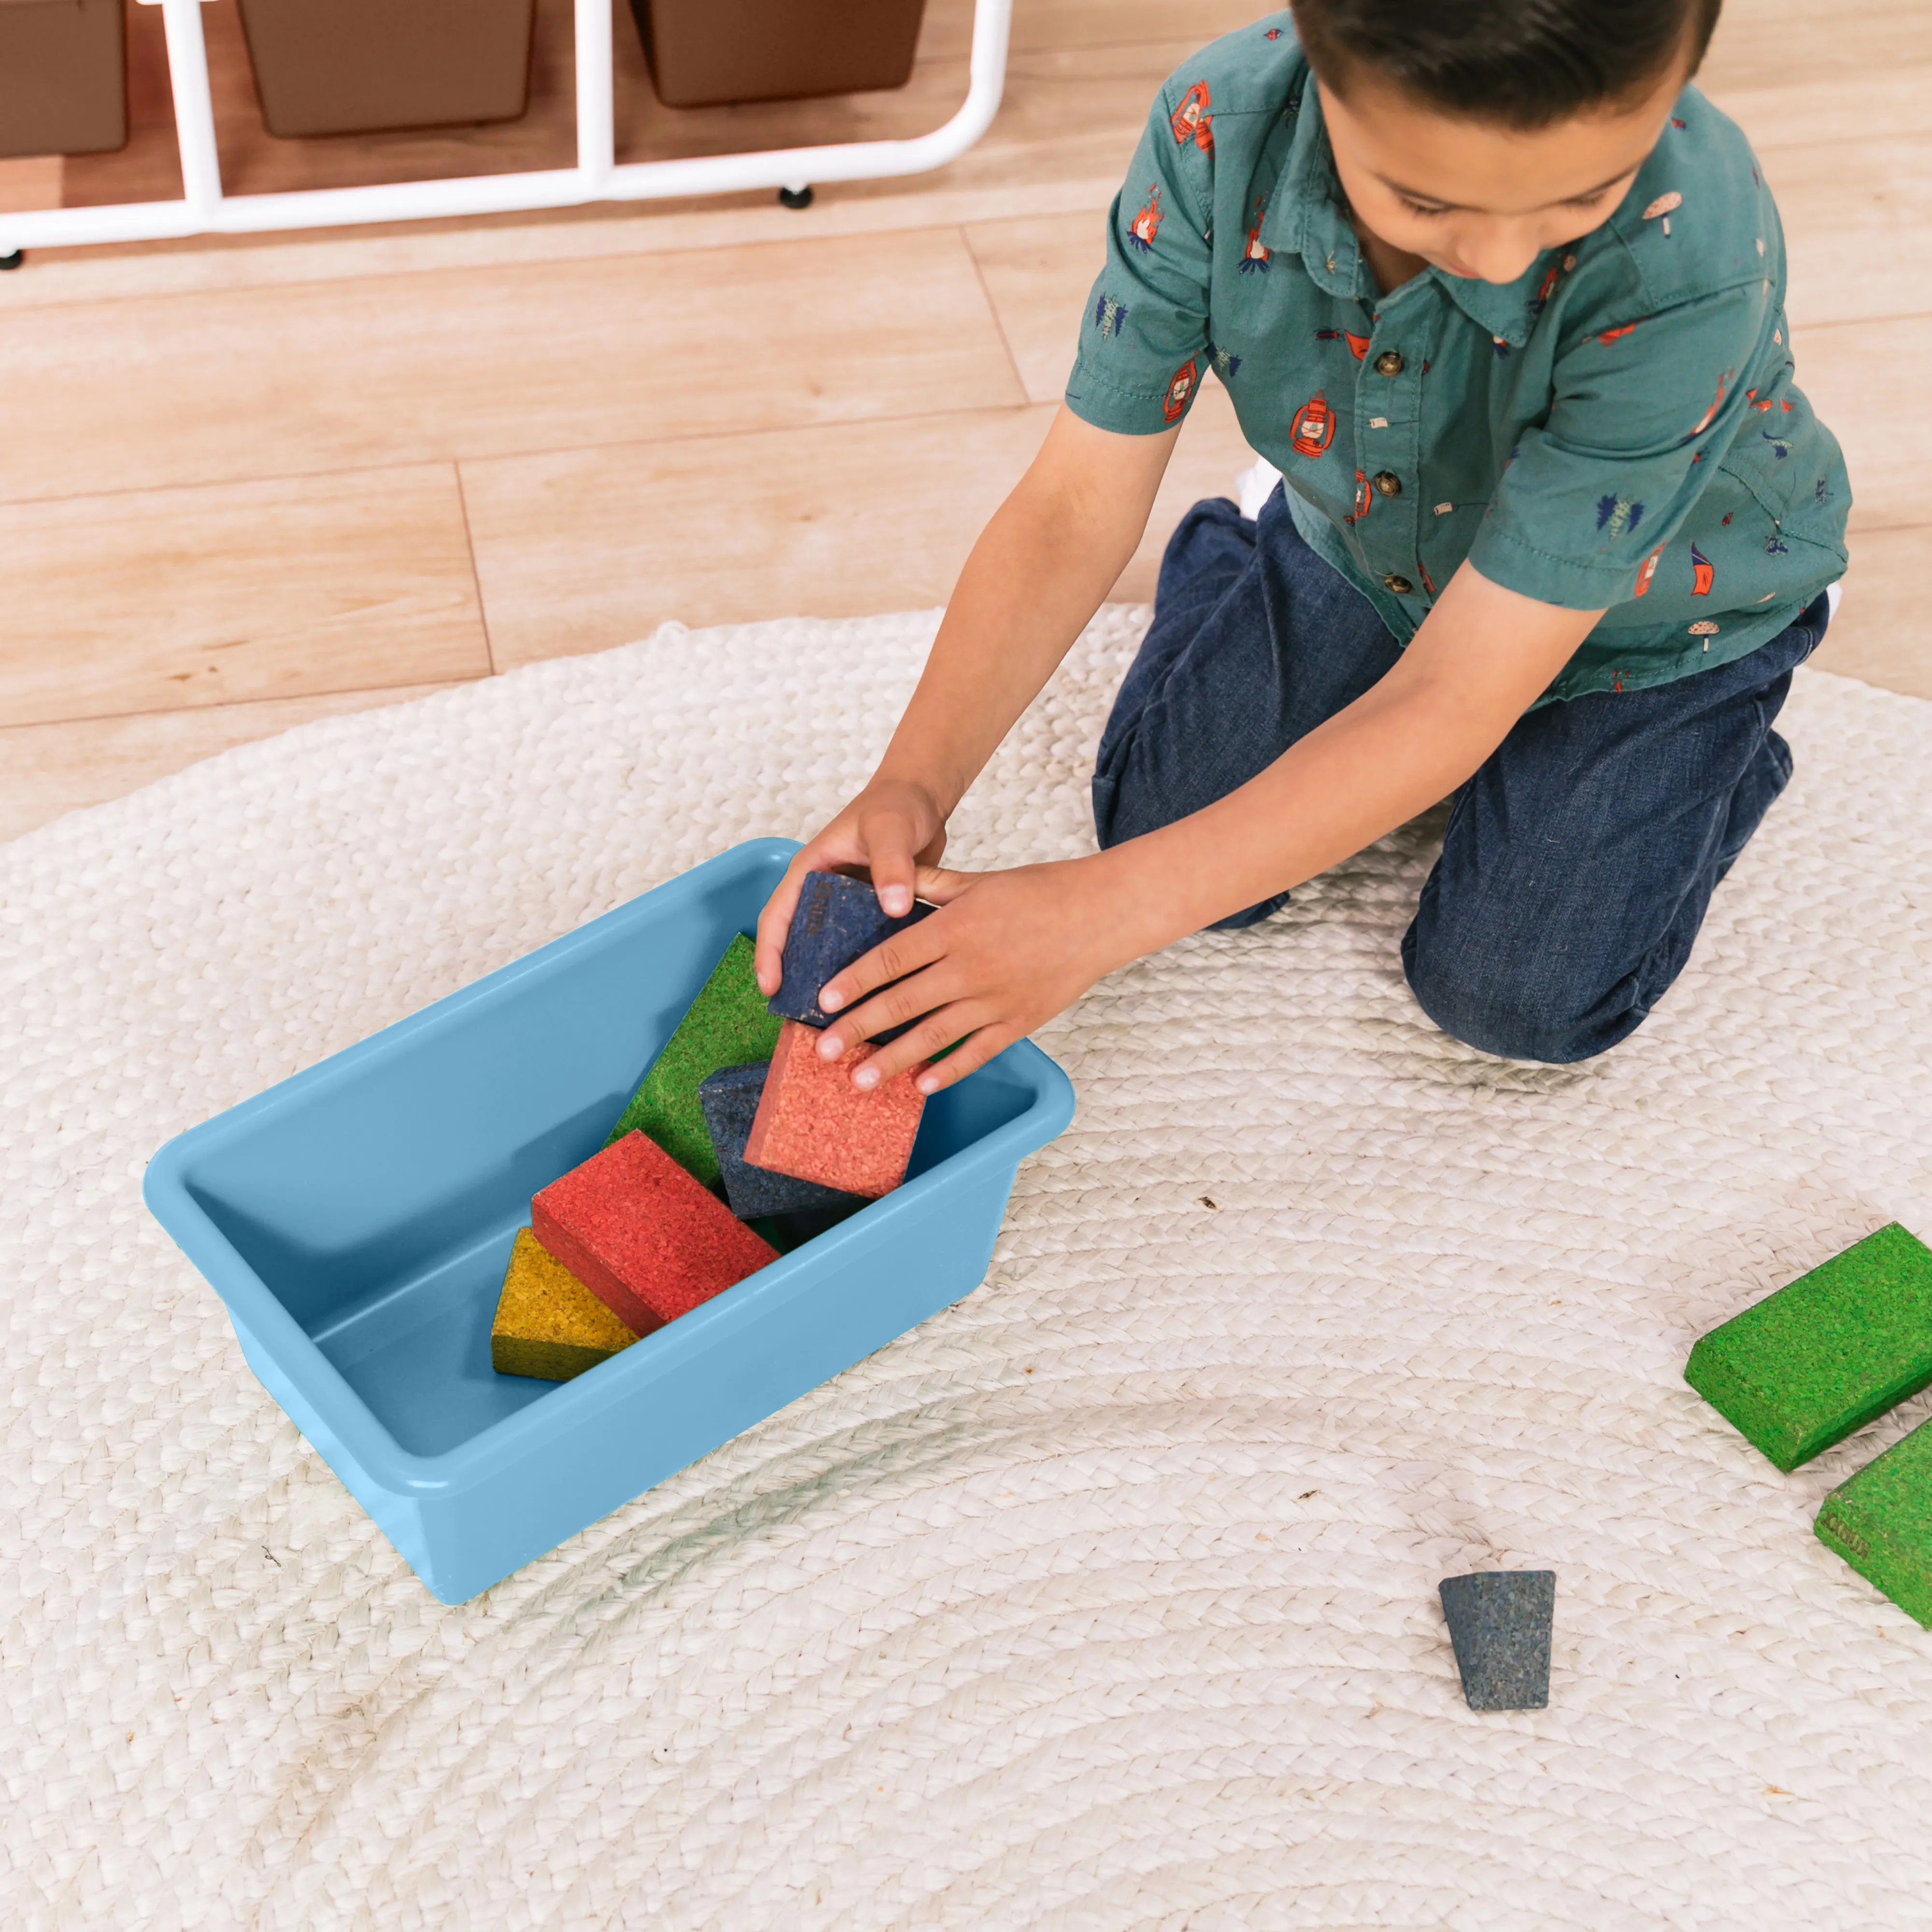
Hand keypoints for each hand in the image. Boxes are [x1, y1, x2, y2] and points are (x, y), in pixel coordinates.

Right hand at [754, 777, 948, 996]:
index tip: (771, 987)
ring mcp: (848, 907)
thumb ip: (891, 864)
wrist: (923, 799)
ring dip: (831, 981)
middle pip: (799, 942)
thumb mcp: (890, 830)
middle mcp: (824, 893)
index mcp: (811, 871)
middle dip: (797, 978)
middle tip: (802, 1017)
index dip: (769, 954)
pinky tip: (878, 1001)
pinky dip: (865, 973)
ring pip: (831, 950)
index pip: (777, 916)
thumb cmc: (897, 805)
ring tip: (837, 1019)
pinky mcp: (873, 916)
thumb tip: (893, 907)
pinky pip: (863, 950)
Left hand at [812, 856, 1131, 1094]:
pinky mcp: (1018, 1022)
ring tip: (859, 1080)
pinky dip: (948, 1071)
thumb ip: (930, 884)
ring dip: (892, 1061)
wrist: (1100, 915)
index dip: (854, 982)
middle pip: (901, 1003)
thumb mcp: (978, 880)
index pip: (891, 959)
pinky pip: (976, 1053)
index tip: (823, 1001)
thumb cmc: (1039, 891)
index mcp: (954, 928)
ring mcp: (994, 1000)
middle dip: (857, 1030)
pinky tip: (921, 1085)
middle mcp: (969, 968)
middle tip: (823, 1051)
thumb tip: (887, 883)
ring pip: (932, 1037)